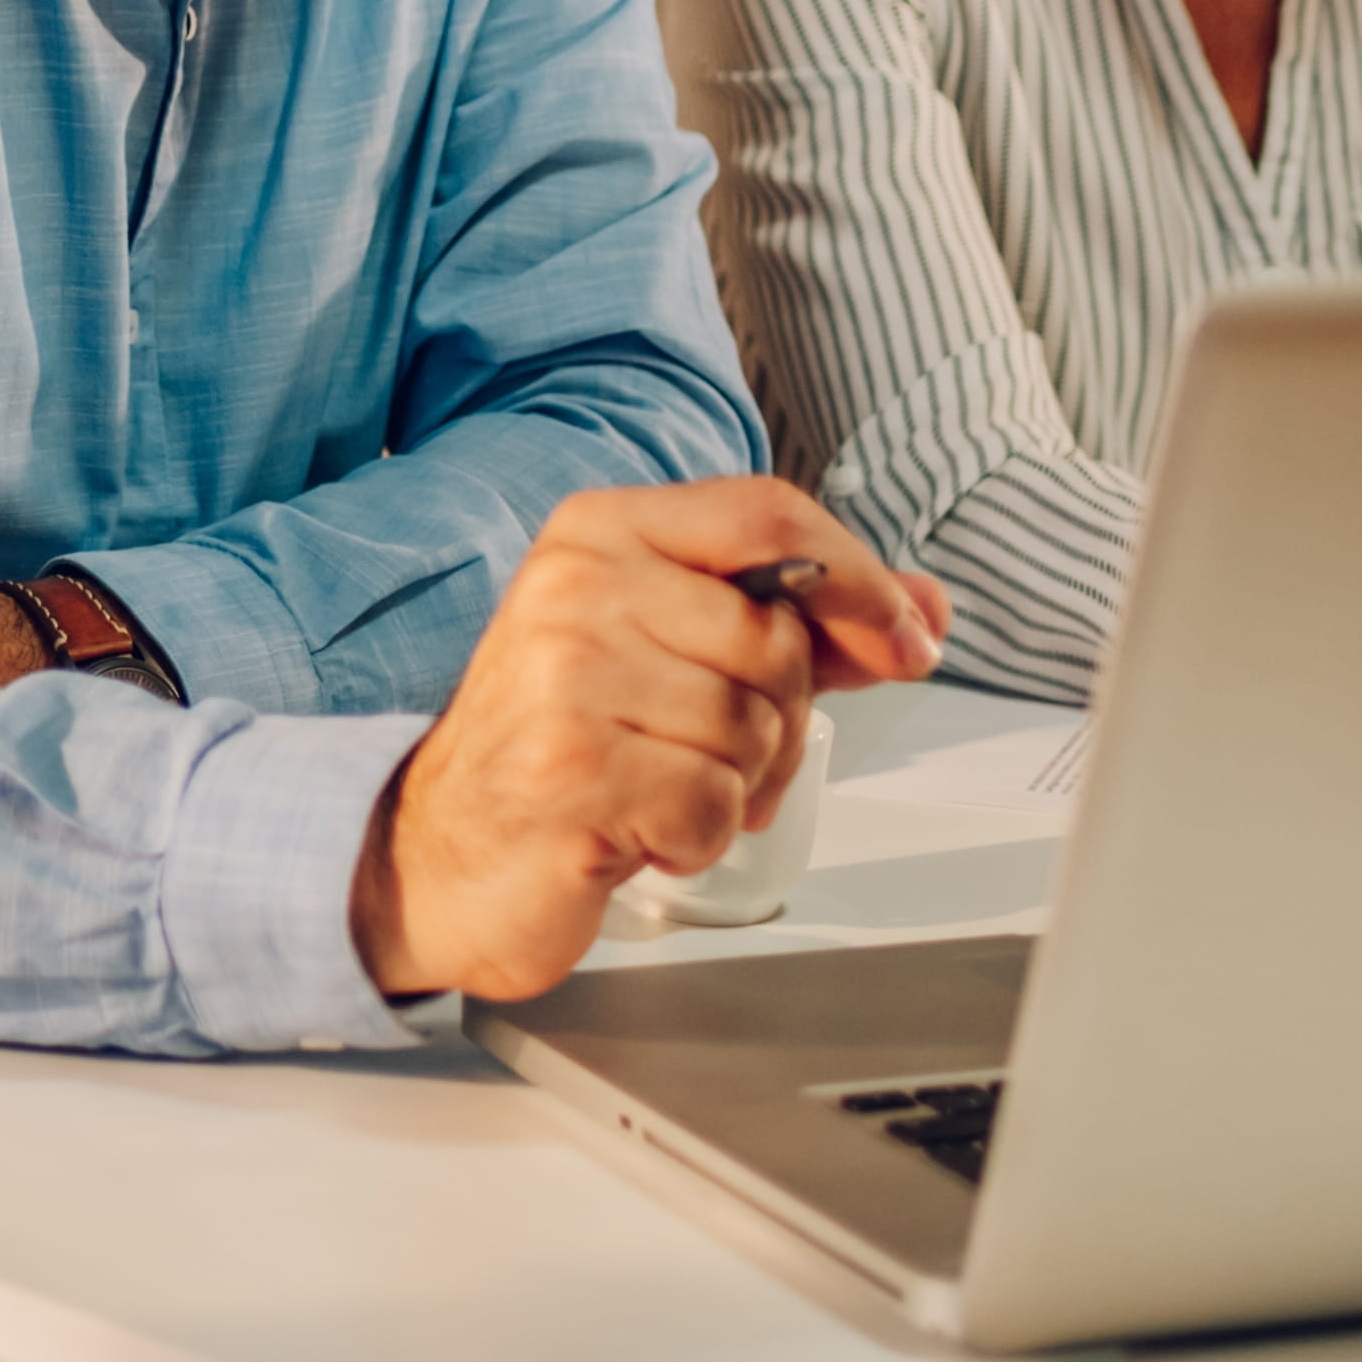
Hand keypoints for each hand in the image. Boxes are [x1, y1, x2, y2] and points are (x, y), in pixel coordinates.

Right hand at [348, 480, 946, 1004]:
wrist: (439, 847)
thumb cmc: (563, 741)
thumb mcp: (673, 654)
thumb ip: (800, 625)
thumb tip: (922, 607)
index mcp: (601, 531)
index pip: (766, 514)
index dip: (859, 580)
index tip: (906, 640)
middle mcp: (575, 586)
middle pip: (777, 640)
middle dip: (778, 718)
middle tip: (709, 749)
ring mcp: (563, 677)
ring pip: (751, 729)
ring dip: (733, 786)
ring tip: (658, 786)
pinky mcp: (568, 772)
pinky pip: (712, 805)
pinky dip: (695, 837)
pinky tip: (637, 827)